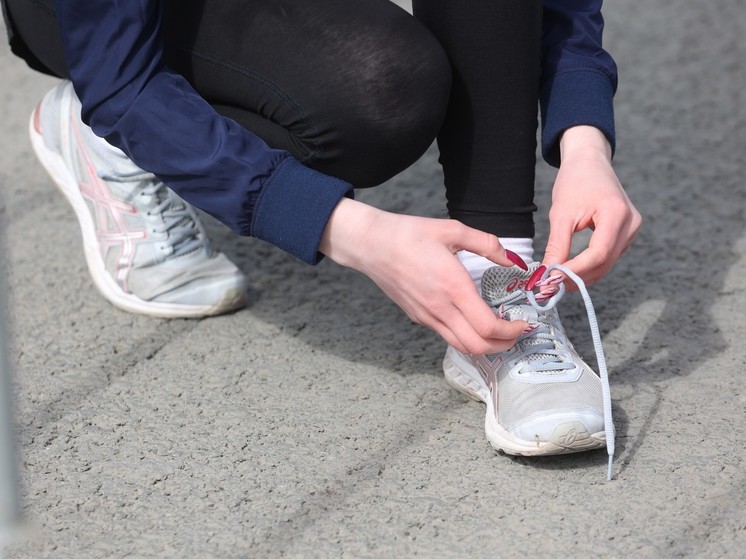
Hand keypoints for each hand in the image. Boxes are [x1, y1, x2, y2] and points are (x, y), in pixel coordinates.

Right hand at [319, 198, 527, 353]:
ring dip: (485, 346)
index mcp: (453, 288)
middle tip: (517, 333)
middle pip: (477, 346)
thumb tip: (513, 260)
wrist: (370, 244)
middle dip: (503, 345)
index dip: (511, 330)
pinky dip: (466, 337)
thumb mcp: (452, 229)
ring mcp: (427, 316)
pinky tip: (474, 322)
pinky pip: (446, 335)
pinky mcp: (418, 316)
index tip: (525, 322)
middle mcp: (440, 309)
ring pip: (461, 346)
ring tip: (500, 333)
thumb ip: (487, 244)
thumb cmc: (409, 233)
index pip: (488, 326)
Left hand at [542, 126, 641, 285]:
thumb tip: (548, 273)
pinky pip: (609, 256)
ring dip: (584, 275)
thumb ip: (557, 245)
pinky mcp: (627, 232)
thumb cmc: (575, 181)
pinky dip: (591, 266)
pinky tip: (572, 270)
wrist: (589, 161)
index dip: (576, 270)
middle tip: (552, 286)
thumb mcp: (561, 213)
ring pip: (608, 263)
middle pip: (605, 262)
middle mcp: (631, 223)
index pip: (598, 253)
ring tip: (558, 280)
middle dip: (578, 276)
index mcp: (617, 213)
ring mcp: (632, 229)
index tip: (553, 279)